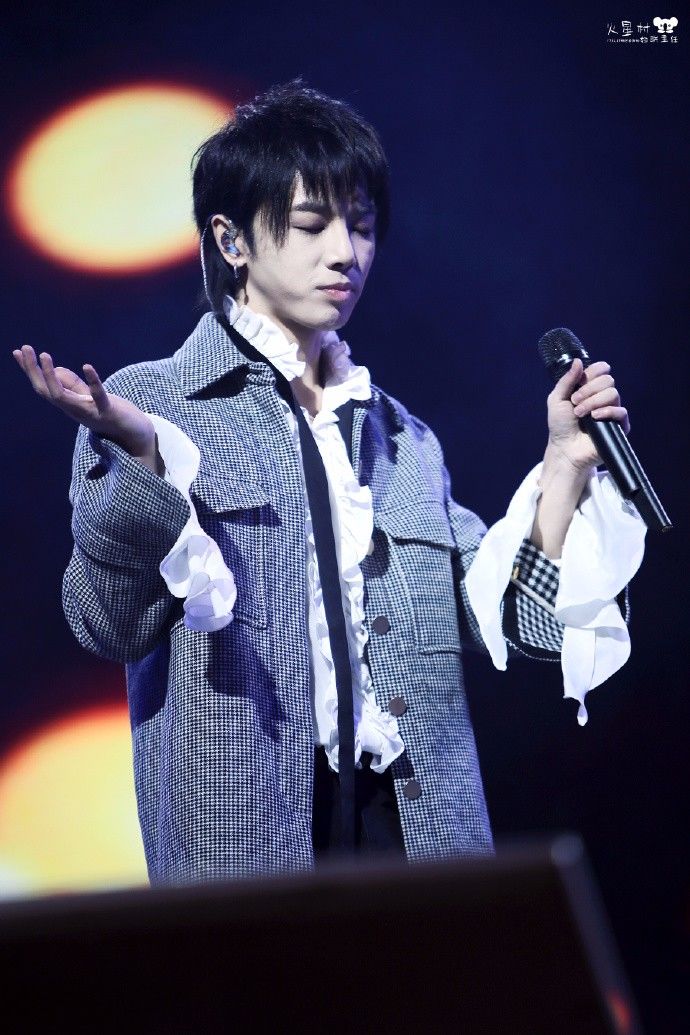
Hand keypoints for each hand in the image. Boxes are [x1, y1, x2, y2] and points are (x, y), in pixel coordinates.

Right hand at [13, 345, 155, 457]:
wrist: (135, 436)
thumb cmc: (110, 414)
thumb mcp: (88, 396)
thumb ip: (72, 384)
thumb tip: (54, 369)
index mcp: (69, 405)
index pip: (43, 387)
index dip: (30, 371)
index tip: (17, 352)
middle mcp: (74, 410)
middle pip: (46, 391)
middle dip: (33, 371)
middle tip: (25, 348)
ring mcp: (89, 412)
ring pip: (62, 397)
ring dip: (51, 376)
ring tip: (45, 355)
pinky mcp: (108, 411)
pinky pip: (98, 397)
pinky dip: (92, 382)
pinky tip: (87, 366)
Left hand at [546, 357, 629, 472]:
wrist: (565, 449)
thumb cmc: (560, 426)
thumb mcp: (557, 399)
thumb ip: (567, 380)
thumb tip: (578, 361)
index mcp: (590, 388)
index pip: (601, 370)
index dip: (594, 371)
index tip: (581, 381)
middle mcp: (603, 397)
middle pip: (608, 380)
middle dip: (589, 390)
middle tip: (575, 402)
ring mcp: (612, 411)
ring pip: (613, 394)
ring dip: (593, 402)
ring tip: (580, 414)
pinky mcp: (619, 426)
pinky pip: (621, 411)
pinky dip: (607, 411)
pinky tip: (595, 417)